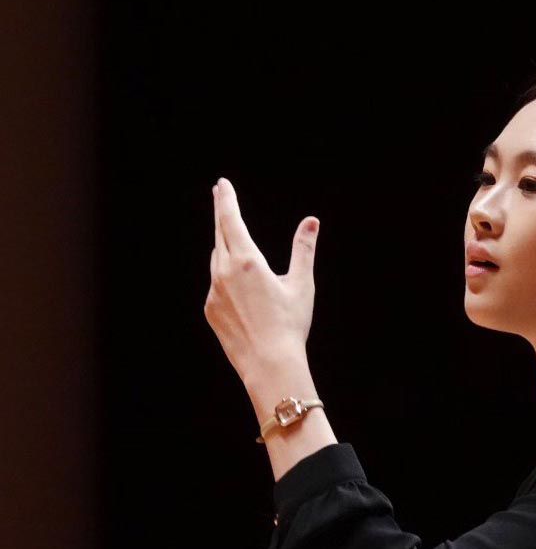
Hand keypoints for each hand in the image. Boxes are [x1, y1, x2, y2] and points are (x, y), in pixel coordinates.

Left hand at [204, 177, 319, 384]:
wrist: (269, 364)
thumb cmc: (290, 325)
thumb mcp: (302, 285)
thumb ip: (304, 250)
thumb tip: (311, 222)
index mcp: (247, 261)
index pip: (230, 220)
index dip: (226, 200)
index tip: (222, 184)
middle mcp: (224, 272)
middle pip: (219, 234)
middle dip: (221, 213)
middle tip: (220, 195)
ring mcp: (213, 291)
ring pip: (217, 260)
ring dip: (225, 247)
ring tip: (234, 243)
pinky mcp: (210, 309)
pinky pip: (216, 285)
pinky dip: (225, 278)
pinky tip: (240, 290)